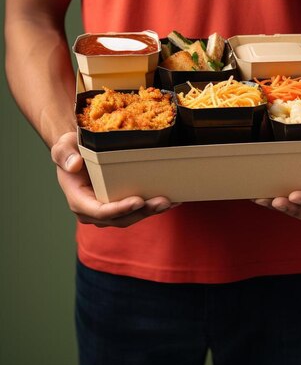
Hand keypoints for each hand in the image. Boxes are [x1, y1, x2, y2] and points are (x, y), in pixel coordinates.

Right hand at [51, 131, 179, 226]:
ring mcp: (108, 210)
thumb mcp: (63, 146)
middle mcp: (93, 211)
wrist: (78, 152)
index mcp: (79, 201)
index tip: (138, 201)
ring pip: (132, 217)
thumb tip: (74, 165)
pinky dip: (154, 206)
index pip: (100, 211)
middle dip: (143, 212)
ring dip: (152, 211)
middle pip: (120, 218)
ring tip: (171, 201)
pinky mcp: (120, 205)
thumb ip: (64, 154)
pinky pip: (138, 210)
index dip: (119, 209)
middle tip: (163, 201)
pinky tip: (173, 200)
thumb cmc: (71, 149)